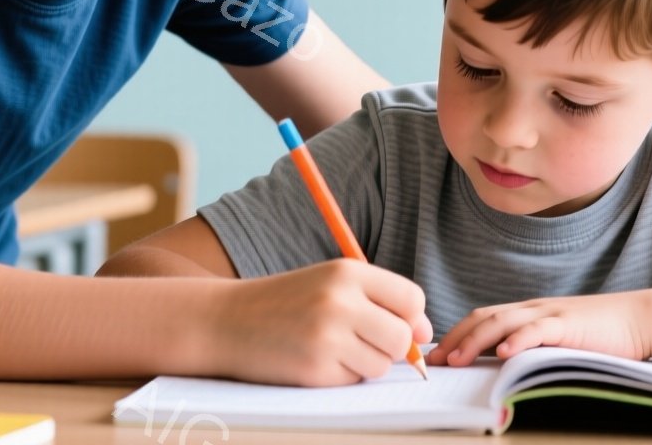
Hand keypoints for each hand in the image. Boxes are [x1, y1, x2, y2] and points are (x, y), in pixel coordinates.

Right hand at [212, 258, 430, 386]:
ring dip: (364, 363)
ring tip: (331, 347)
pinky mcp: (315, 370)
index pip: (412, 299)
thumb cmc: (285, 303)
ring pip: (381, 364)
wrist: (226, 321)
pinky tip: (313, 360)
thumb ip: (378, 301)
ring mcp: (327, 337)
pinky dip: (340, 376)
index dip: (411, 317)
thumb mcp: (329, 285)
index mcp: (346, 271)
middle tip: (360, 340)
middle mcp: (339, 301)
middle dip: (389, 346)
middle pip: (402, 337)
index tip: (395, 323)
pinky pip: (353, 381)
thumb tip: (425, 334)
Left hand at [428, 291, 650, 366]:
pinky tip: (503, 353)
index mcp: (527, 313)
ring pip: (503, 322)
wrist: (638, 319)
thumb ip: (531, 346)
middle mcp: (532, 309)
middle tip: (435, 361)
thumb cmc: (599, 334)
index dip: (456, 334)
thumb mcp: (557, 339)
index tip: (436, 355)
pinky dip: (518, 340)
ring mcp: (549, 314)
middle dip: (456, 338)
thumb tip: (499, 365)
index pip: (482, 318)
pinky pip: (538, 330)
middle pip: (484, 317)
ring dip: (476, 341)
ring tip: (457, 359)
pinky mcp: (569, 324)